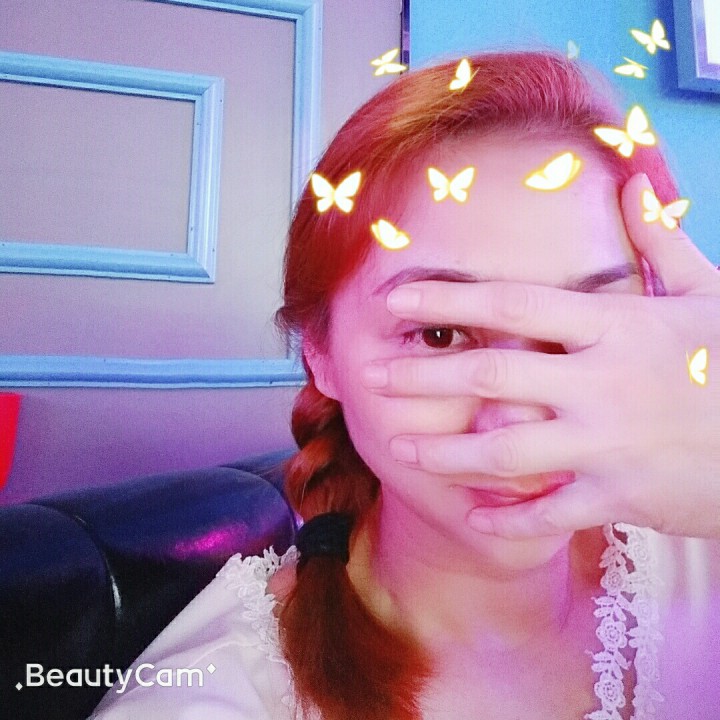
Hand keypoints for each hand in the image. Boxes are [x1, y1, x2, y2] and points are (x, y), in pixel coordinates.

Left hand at [363, 174, 719, 538]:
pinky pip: (551, 512)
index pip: (512, 305)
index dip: (448, 299)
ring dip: (449, 452)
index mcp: (615, 327)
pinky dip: (510, 519)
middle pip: (491, 376)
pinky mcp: (622, 497)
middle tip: (374, 376)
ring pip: (507, 450)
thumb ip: (659, 242)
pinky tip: (472, 516)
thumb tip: (633, 181)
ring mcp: (608, 444)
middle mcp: (600, 383)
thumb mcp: (707, 293)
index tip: (396, 297)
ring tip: (403, 450)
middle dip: (424, 376)